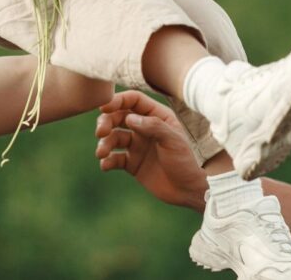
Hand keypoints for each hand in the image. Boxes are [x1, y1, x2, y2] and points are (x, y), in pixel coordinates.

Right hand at [95, 90, 208, 211]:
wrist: (190, 190)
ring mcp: (137, 145)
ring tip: (101, 153)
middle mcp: (144, 128)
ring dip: (104, 143)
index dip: (117, 100)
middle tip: (100, 132)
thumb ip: (153, 126)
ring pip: (113, 137)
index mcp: (156, 116)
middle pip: (118, 117)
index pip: (133, 101)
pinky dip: (107, 161)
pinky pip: (114, 159)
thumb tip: (129, 118)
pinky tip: (105, 165)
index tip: (104, 107)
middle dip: (106, 122)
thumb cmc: (187, 161)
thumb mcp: (174, 140)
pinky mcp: (132, 163)